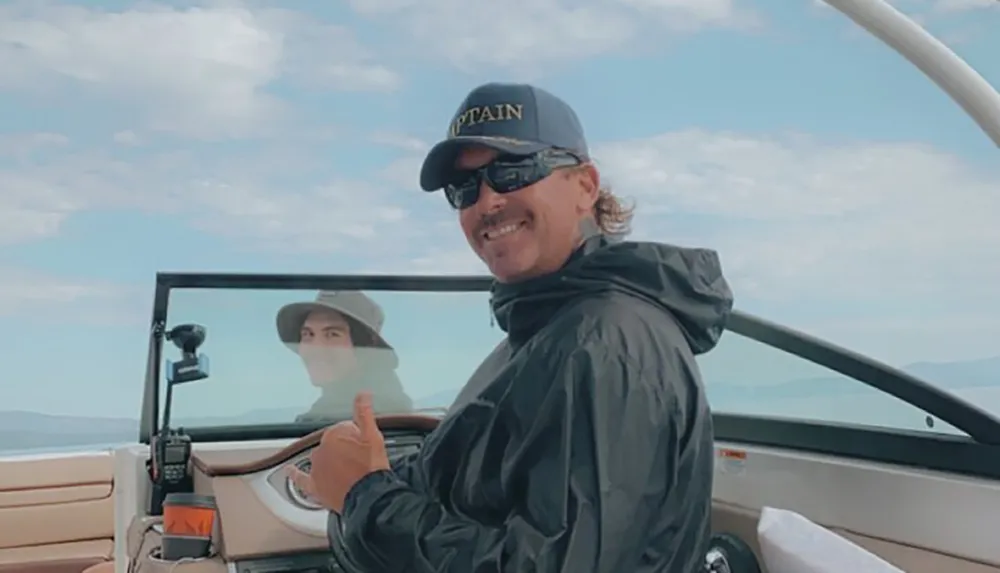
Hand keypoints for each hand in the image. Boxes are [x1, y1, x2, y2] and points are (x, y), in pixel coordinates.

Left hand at [288, 391, 391, 512]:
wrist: (368, 496)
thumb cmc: (372, 466)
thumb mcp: (373, 435)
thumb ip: (364, 413)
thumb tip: (362, 393)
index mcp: (333, 435)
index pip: (344, 430)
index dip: (356, 438)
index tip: (364, 447)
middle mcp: (320, 450)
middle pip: (332, 445)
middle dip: (344, 450)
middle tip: (359, 460)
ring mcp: (316, 468)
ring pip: (321, 460)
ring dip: (330, 462)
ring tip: (348, 472)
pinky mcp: (314, 486)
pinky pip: (300, 479)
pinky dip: (294, 474)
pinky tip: (289, 471)